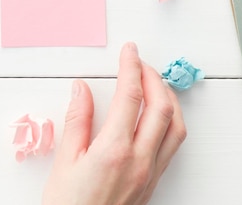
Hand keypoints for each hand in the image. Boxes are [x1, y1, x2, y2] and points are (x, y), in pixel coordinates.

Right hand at [42, 42, 186, 204]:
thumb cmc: (68, 203)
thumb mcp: (65, 160)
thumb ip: (77, 120)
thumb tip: (81, 89)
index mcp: (114, 151)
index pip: (130, 97)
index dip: (131, 68)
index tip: (129, 51)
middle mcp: (140, 160)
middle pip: (161, 108)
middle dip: (153, 78)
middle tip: (139, 62)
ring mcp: (150, 172)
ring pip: (176, 127)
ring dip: (169, 98)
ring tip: (153, 83)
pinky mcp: (153, 181)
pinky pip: (173, 144)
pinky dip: (171, 121)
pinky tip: (158, 115)